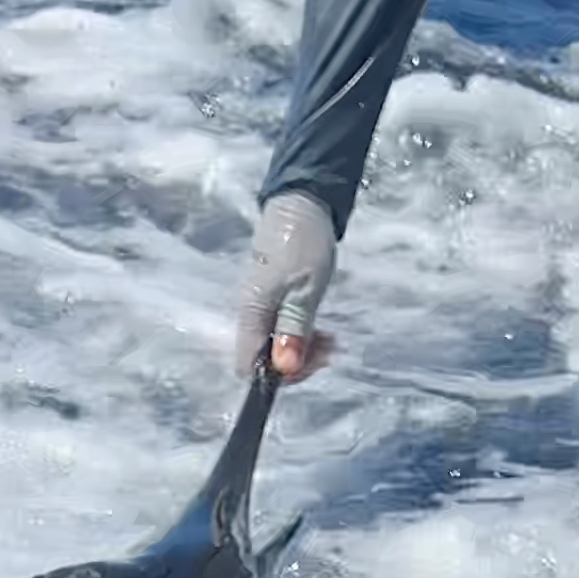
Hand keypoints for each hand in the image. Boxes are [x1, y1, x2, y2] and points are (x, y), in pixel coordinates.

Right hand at [234, 191, 336, 379]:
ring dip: (303, 350)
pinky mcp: (271, 298)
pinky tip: (321, 330)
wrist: (301, 201)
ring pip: (275, 346)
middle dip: (296, 362)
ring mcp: (260, 306)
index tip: (307, 364)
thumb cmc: (303, 243)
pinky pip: (281, 329)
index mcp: (251, 312)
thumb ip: (294, 331)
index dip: (275, 376)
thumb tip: (284, 370)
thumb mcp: (306, 290)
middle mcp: (250, 314)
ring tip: (330, 340)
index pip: (248, 366)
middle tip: (328, 349)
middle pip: (263, 359)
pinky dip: (302, 334)